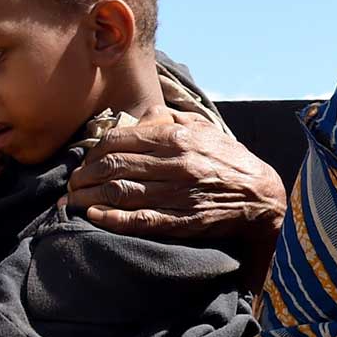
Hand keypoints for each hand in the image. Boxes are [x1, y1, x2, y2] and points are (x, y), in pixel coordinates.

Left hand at [66, 107, 286, 246]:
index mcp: (177, 138)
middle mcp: (175, 164)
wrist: (263, 197)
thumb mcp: (206, 130)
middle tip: (73, 183)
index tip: (85, 159)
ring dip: (89, 198)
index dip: (93, 150)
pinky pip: (139, 219)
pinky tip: (94, 217)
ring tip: (73, 202)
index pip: (118, 139)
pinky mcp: (183, 221)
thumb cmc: (231, 162)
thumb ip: (173, 120)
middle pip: (113, 166)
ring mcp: (178, 194)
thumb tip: (146, 115)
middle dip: (85, 175)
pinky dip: (112, 219)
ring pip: (119, 193)